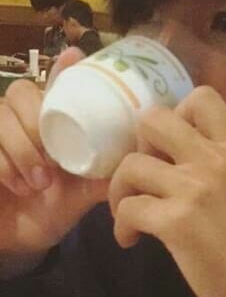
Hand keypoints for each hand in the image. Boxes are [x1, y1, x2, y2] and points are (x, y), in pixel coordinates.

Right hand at [0, 48, 109, 268]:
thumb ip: (105, 176)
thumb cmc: (52, 209)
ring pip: (1, 114)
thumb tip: (140, 161)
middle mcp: (22, 118)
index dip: (62, 67)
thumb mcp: (84, 193)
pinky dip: (3, 163)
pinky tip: (16, 186)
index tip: (73, 56)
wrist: (16, 240)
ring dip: (22, 150)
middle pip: (22, 91)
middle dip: (36, 125)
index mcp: (52, 122)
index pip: (55, 82)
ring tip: (39, 183)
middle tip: (52, 164)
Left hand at [109, 86, 225, 296]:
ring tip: (131, 211)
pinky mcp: (176, 223)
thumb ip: (222, 159)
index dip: (177, 113)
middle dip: (139, 144)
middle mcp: (216, 159)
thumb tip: (179, 149)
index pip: (202, 96)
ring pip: (130, 165)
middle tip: (147, 173)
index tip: (173, 145)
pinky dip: (122, 226)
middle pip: (153, 119)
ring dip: (120, 190)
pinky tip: (132, 239)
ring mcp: (194, 190)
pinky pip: (127, 208)